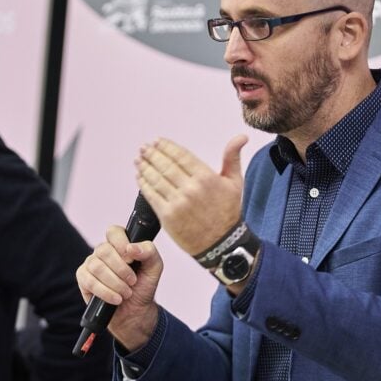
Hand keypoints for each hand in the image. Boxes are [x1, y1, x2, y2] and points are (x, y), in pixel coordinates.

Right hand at [75, 225, 163, 350]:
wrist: (135, 311)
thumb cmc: (143, 285)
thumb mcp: (154, 267)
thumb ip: (149, 252)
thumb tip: (132, 248)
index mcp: (120, 243)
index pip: (114, 232)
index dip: (122, 244)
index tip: (132, 260)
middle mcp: (103, 251)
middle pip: (104, 250)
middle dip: (121, 269)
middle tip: (132, 281)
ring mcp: (91, 264)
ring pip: (96, 266)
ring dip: (115, 282)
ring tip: (126, 293)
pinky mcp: (83, 279)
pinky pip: (89, 281)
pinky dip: (106, 292)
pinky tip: (116, 299)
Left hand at [136, 135, 247, 255]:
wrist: (222, 244)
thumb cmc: (228, 213)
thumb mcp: (235, 183)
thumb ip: (232, 157)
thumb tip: (241, 137)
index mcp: (206, 178)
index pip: (181, 155)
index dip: (166, 146)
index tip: (157, 141)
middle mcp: (191, 189)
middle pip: (165, 165)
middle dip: (152, 154)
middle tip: (144, 148)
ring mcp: (178, 203)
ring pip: (156, 179)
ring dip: (145, 167)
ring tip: (139, 160)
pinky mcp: (168, 217)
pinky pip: (152, 196)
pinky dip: (143, 185)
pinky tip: (140, 177)